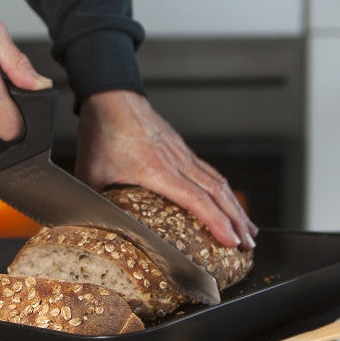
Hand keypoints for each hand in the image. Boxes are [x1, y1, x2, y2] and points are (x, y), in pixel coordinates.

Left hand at [75, 90, 257, 249]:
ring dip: (235, 207)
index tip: (232, 241)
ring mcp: (181, 153)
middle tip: (249, 245)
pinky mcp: (180, 148)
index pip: (196, 199)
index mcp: (156, 169)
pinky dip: (223, 190)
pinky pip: (208, 171)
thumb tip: (90, 225)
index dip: (217, 222)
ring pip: (217, 181)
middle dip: (237, 221)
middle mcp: (176, 161)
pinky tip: (227, 201)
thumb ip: (93, 201)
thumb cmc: (101, 132)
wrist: (111, 95)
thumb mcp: (90, 172)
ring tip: (248, 229)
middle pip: (217, 193)